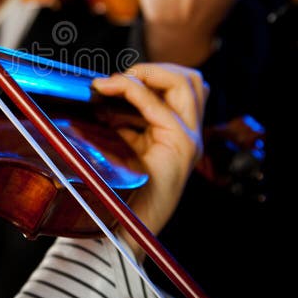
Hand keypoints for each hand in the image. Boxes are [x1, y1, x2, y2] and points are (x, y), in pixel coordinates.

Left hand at [92, 63, 206, 252]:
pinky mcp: (181, 147)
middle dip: (153, 68)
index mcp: (180, 133)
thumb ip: (125, 120)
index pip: (181, 86)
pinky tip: (108, 91)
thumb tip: (106, 90)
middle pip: (191, 79)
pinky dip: (133, 90)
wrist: (126, 230)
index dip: (147, 73)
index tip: (109, 82)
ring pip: (186, 83)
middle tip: (118, 78)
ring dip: (149, 73)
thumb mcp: (125, 147)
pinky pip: (158, 106)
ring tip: (117, 82)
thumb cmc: (121, 192)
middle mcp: (191, 134)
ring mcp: (190, 140)